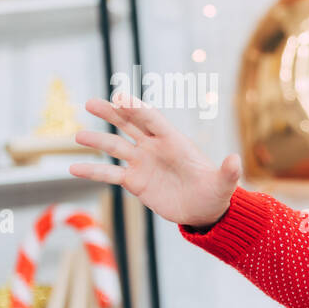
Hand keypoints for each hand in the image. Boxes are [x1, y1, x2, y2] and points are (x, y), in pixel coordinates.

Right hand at [69, 95, 240, 228]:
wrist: (205, 210)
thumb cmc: (216, 192)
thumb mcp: (224, 184)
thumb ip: (228, 172)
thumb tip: (236, 160)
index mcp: (174, 142)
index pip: (152, 120)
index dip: (136, 108)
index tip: (119, 97)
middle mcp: (154, 148)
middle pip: (129, 124)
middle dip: (111, 112)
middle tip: (90, 102)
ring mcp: (142, 163)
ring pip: (115, 146)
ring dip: (97, 140)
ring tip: (78, 136)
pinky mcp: (134, 181)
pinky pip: (110, 173)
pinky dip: (92, 171)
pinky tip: (73, 168)